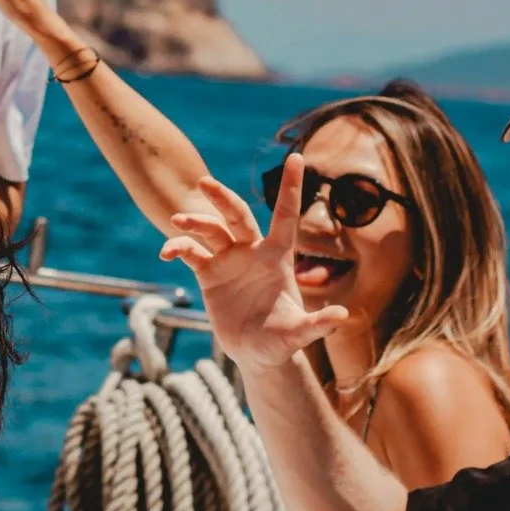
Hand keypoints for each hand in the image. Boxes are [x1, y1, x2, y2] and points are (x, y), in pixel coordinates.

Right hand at [159, 155, 347, 370]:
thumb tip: (343, 315)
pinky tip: (167, 252)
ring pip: (211, 230)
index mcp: (278, 257)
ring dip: (195, 222)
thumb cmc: (281, 341)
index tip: (297, 157)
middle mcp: (252, 252)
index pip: (285, 216)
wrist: (256, 353)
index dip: (290, 188)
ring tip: (178, 220)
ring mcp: (229, 260)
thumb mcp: (299, 335)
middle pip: (238, 215)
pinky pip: (191, 252)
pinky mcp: (209, 273)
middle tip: (204, 182)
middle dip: (222, 198)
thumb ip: (317, 324)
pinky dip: (178, 247)